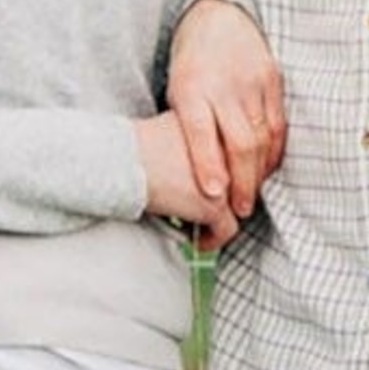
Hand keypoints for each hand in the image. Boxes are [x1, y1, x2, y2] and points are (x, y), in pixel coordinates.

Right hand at [135, 112, 236, 250]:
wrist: (122, 159)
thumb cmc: (140, 146)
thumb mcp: (183, 132)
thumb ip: (204, 144)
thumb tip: (218, 171)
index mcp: (224, 129)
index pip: (245, 157)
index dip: (235, 177)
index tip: (223, 190)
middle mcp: (231, 154)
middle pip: (246, 182)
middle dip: (232, 197)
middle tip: (214, 208)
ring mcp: (227, 179)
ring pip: (239, 206)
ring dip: (222, 218)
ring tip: (205, 227)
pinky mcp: (215, 204)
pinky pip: (227, 230)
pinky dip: (213, 239)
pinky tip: (198, 240)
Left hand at [167, 0, 285, 220]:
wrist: (218, 19)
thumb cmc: (191, 66)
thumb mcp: (176, 92)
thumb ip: (186, 130)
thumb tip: (194, 179)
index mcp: (191, 88)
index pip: (201, 132)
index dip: (208, 165)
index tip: (215, 195)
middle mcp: (224, 86)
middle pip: (239, 141)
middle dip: (242, 181)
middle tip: (241, 209)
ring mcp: (253, 83)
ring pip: (262, 137)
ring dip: (259, 172)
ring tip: (252, 196)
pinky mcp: (274, 81)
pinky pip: (278, 125)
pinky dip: (274, 152)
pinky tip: (267, 169)